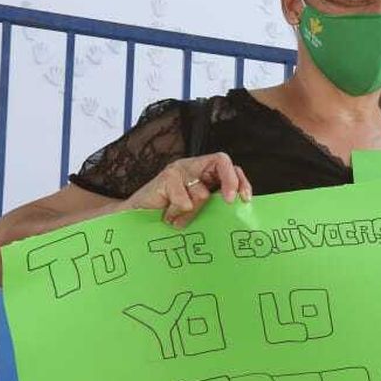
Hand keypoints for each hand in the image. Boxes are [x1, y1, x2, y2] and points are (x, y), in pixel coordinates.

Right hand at [122, 153, 250, 227]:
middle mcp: (193, 167)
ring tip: (177, 218)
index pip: (230, 167)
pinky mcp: (166, 177)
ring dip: (192, 212)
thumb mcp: (197, 211)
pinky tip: (167, 216)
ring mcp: (179, 170)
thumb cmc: (169, 215)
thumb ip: (213, 206)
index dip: (240, 181)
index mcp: (205, 173)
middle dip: (230, 182)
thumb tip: (239, 211)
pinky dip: (178, 213)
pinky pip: (184, 200)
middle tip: (228, 202)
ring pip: (202, 192)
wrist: (134, 218)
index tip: (245, 199)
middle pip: (222, 161)